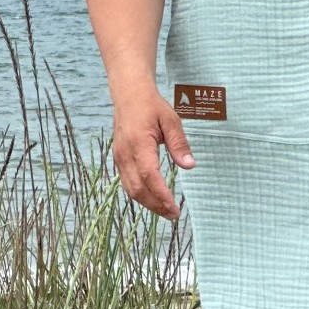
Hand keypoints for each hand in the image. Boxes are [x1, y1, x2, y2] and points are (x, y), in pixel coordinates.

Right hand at [109, 80, 195, 221]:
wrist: (128, 95)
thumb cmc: (151, 106)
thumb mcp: (171, 120)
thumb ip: (179, 144)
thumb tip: (189, 166)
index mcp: (139, 143)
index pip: (149, 175)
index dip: (161, 194)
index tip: (174, 207)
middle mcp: (125, 154)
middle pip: (138, 188)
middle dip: (156, 205)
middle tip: (174, 214)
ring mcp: (119, 158)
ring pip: (130, 189)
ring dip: (148, 203)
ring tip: (166, 211)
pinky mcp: (118, 160)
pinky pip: (127, 183)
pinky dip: (140, 195)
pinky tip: (153, 199)